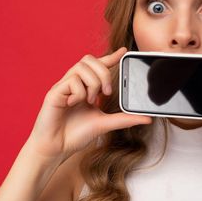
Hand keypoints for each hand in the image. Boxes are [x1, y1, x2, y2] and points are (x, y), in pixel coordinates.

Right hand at [28, 47, 151, 158]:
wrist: (55, 149)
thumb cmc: (75, 135)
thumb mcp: (105, 124)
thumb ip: (124, 119)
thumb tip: (147, 118)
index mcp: (84, 87)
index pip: (98, 66)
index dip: (111, 57)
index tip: (124, 52)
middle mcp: (73, 83)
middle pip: (90, 60)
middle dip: (104, 73)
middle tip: (106, 92)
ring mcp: (63, 86)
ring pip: (82, 67)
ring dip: (92, 83)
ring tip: (89, 100)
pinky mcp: (54, 92)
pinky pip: (72, 81)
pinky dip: (79, 93)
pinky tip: (74, 105)